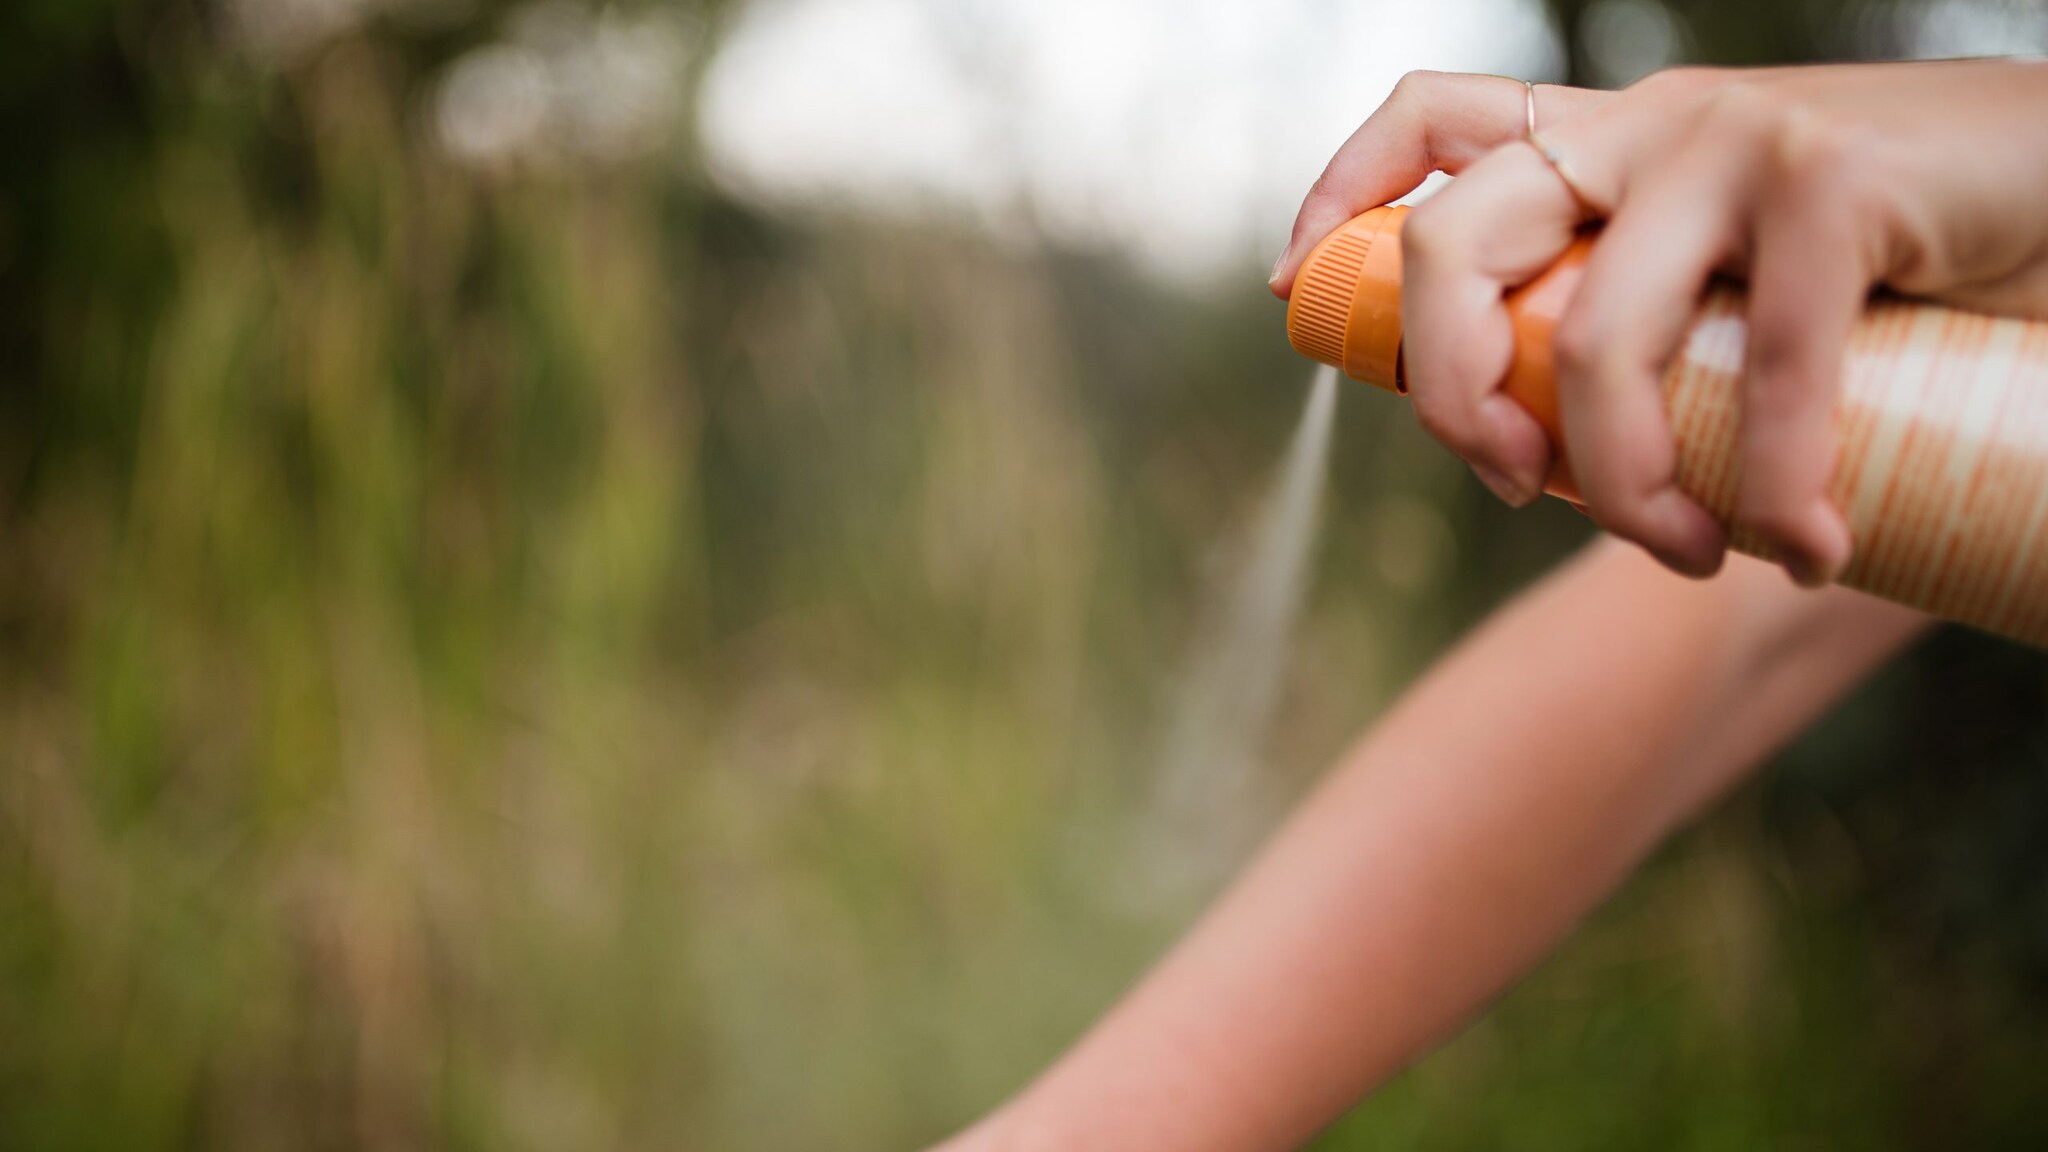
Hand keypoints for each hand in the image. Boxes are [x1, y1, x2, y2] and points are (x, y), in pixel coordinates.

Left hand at [1272, 62, 2047, 583]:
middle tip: (1515, 489)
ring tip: (1698, 558)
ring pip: (1592, 341)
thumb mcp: (1735, 277)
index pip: (1429, 124)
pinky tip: (1809, 547)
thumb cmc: (1891, 263)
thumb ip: (1650, 318)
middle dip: (1449, 396)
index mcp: (1604, 144)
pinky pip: (1765, 370)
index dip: (1337, 199)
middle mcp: (1643, 127)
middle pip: (1452, 241)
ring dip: (1624, 492)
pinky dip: (1777, 489)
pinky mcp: (1828, 180)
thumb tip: (1562, 457)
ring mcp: (1730, 141)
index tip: (1293, 294)